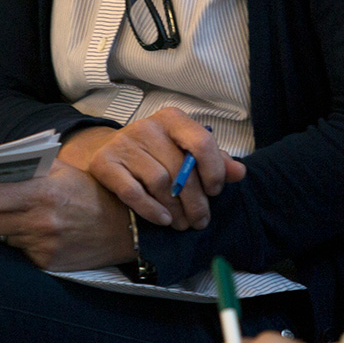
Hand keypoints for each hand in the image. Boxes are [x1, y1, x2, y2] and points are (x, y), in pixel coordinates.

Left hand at [0, 161, 133, 270]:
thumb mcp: (62, 171)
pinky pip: (18, 252)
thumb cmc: (89, 192)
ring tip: (1, 218)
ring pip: (0, 238)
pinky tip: (29, 232)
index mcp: (42, 193)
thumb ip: (28, 170)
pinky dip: (17, 242)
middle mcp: (40, 221)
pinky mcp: (47, 263)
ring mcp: (43, 245)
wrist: (124, 226)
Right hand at [64, 108, 244, 230]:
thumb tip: (239, 172)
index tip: (215, 191)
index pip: (202, 142)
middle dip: (195, 201)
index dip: (213, 171)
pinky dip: (151, 210)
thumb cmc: (157, 154)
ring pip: (159, 182)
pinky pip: (132, 192)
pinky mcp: (104, 163)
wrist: (110, 153)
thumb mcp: (187, 151)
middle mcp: (147, 126)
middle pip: (181, 169)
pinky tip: (164, 220)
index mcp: (173, 119)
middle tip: (200, 220)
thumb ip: (215, 161)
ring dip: (175, 209)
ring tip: (183, 223)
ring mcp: (123, 143)